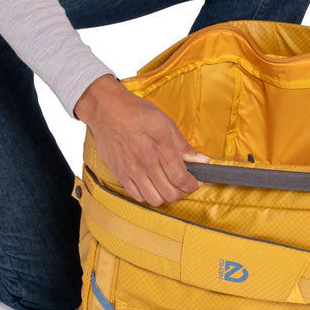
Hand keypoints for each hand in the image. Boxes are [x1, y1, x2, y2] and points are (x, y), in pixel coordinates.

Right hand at [73, 75, 208, 205]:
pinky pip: (137, 196)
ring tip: (167, 186)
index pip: (181, 179)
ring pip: (154, 199)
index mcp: (161, 148)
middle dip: (182, 192)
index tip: (196, 182)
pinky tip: (151, 185)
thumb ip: (183, 146)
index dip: (192, 185)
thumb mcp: (165, 123)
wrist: (106, 110)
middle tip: (184, 184)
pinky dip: (148, 195)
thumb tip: (202, 160)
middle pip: (170, 193)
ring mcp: (132, 171)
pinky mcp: (120, 174)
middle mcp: (146, 163)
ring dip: (165, 196)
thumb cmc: (136, 113)